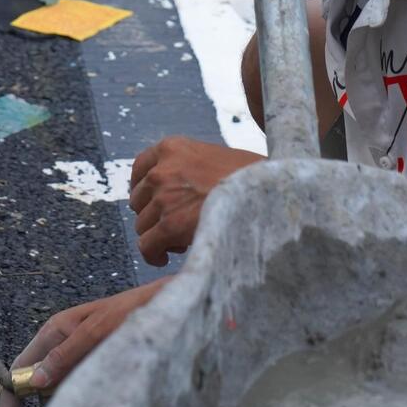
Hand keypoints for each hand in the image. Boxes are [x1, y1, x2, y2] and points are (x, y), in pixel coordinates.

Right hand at [0, 279, 168, 406]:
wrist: (166, 304)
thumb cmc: (132, 311)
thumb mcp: (96, 331)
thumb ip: (66, 354)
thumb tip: (34, 382)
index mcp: (56, 329)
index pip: (22, 362)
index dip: (12, 388)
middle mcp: (64, 341)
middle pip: (39, 376)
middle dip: (40, 398)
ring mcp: (80, 352)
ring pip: (60, 382)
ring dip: (64, 397)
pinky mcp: (97, 361)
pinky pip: (80, 382)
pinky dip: (81, 393)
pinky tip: (94, 399)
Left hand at [128, 137, 262, 266]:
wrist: (267, 191)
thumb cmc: (250, 177)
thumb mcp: (212, 157)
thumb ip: (186, 169)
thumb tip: (173, 194)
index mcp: (171, 148)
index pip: (140, 168)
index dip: (145, 190)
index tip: (153, 202)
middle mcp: (162, 170)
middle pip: (139, 201)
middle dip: (154, 215)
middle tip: (175, 225)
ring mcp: (164, 197)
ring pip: (142, 226)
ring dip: (158, 235)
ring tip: (180, 240)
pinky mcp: (169, 224)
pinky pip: (147, 246)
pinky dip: (154, 255)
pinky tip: (166, 258)